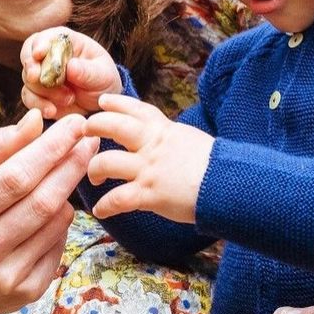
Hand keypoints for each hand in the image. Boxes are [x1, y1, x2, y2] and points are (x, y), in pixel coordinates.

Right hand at [0, 109, 98, 313]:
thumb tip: (35, 119)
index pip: (15, 177)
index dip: (50, 149)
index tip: (75, 124)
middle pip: (41, 202)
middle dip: (70, 165)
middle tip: (89, 140)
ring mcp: (4, 279)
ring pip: (55, 224)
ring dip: (69, 191)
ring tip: (73, 168)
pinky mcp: (25, 293)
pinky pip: (58, 246)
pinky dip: (63, 221)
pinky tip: (59, 207)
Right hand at [20, 26, 121, 118]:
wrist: (101, 102)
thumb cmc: (103, 80)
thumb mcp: (103, 75)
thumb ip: (88, 71)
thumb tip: (71, 66)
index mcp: (65, 42)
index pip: (46, 37)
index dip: (40, 44)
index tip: (39, 54)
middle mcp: (48, 56)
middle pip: (29, 56)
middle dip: (31, 67)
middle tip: (36, 77)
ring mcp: (40, 75)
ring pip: (28, 79)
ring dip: (43, 91)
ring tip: (68, 99)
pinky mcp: (38, 94)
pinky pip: (29, 98)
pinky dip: (38, 105)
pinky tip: (52, 111)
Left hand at [84, 93, 213, 222]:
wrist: (227, 184)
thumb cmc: (214, 165)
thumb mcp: (189, 139)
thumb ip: (170, 137)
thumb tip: (161, 137)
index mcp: (164, 130)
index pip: (135, 109)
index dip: (116, 103)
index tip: (103, 102)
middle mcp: (151, 146)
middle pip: (112, 126)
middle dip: (94, 126)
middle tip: (85, 133)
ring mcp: (148, 169)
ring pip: (106, 162)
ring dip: (94, 170)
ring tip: (94, 177)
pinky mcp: (149, 194)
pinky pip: (117, 199)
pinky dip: (105, 206)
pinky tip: (100, 210)